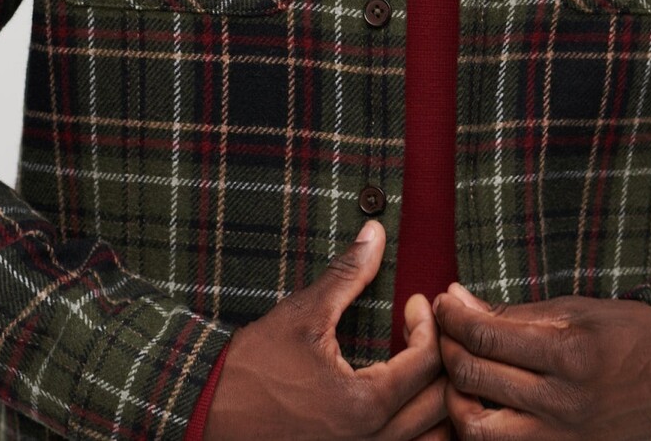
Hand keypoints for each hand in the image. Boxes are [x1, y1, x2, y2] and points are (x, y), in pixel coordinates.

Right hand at [203, 220, 447, 440]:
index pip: (428, 363)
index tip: (414, 302)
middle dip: (441, 360)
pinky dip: (416, 428)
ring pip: (431, 439)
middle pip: (440, 405)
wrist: (208, 414)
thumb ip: (348, 275)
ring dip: (434, 401)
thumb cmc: (253, 367)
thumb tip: (375, 231)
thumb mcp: (303, 314)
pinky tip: (401, 398)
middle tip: (423, 329)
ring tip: (419, 365)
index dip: (428, 324)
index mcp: (365, 405)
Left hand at [433, 284, 650, 439]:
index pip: (486, 337)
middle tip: (444, 329)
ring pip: (478, 430)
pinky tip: (477, 403)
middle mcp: (564, 403)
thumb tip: (457, 300)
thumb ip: (511, 312)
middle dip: (447, 349)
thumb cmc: (625, 332)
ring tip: (457, 372)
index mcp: (569, 355)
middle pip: (474, 380)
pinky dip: (481, 429)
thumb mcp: (572, 309)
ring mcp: (564, 439)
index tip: (442, 300)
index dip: (453, 316)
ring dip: (455, 399)